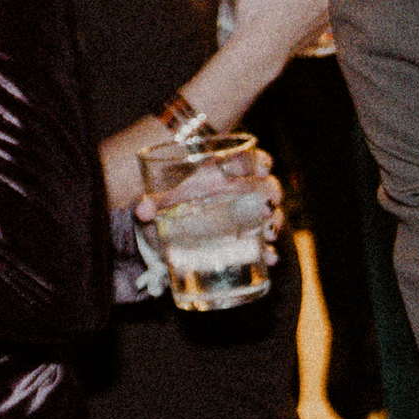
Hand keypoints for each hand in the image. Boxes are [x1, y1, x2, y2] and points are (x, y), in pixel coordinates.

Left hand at [136, 152, 283, 267]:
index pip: (247, 159)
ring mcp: (245, 216)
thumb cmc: (170, 202)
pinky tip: (269, 259)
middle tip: (267, 207)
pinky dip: (267, 252)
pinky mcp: (244, 240)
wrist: (167, 227)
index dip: (259, 161)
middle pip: (267, 186)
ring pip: (270, 214)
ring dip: (275, 223)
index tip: (262, 168)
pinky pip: (262, 244)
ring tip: (270, 235)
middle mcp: (239, 192)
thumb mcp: (161, 200)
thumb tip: (143, 210)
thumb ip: (152, 202)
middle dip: (272, 195)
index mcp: (221, 173)